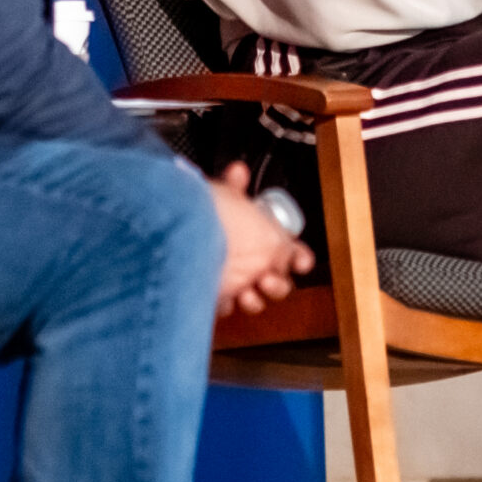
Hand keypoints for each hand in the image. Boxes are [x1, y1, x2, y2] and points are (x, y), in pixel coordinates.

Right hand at [210, 162, 311, 317]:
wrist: (182, 232)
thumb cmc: (207, 212)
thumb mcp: (225, 190)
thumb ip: (235, 187)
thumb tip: (238, 172)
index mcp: (272, 243)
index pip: (298, 256)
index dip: (299, 258)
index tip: (300, 259)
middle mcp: (259, 269)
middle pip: (280, 286)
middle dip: (274, 283)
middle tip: (263, 273)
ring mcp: (239, 288)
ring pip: (255, 304)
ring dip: (249, 298)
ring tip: (240, 286)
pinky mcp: (215, 301)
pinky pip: (224, 308)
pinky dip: (220, 302)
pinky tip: (214, 289)